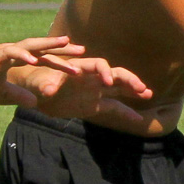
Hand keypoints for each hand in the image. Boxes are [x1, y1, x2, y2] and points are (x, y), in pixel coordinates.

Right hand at [0, 36, 77, 106]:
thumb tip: (35, 103)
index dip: (61, 62)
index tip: (80, 66)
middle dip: (62, 49)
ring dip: (48, 44)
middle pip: (42, 49)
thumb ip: (18, 95)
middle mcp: (13, 52)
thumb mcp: (0, 92)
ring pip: (30, 45)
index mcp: (16, 60)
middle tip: (84, 50)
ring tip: (66, 43)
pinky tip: (34, 59)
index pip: (43, 59)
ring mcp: (4, 52)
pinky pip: (10, 53)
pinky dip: (22, 55)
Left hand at [21, 54, 155, 123]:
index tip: (109, 83)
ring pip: (120, 89)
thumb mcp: (38, 82)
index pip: (99, 64)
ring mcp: (95, 91)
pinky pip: (114, 107)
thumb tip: (48, 89)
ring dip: (134, 90)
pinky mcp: (94, 104)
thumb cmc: (35, 82)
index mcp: (80, 68)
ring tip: (148, 94)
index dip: (106, 71)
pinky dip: (126, 112)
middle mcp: (91, 78)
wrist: (34, 94)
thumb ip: (45, 84)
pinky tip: (139, 119)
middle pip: (116, 74)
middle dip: (129, 80)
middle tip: (142, 89)